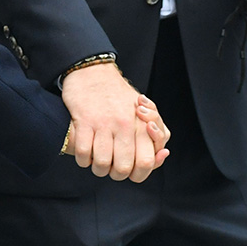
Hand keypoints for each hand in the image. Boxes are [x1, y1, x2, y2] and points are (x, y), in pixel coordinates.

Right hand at [61, 62, 165, 181]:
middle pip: (123, 168)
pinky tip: (85, 154)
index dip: (138, 174)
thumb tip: (163, 154)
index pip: (147, 163)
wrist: (93, 71)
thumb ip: (157, 134)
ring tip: (97, 162)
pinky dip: (83, 159)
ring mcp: (103, 123)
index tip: (130, 170)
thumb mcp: (145, 110)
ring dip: (98, 169)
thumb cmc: (119, 95)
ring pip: (102, 164)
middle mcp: (124, 125)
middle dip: (116, 174)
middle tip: (112, 168)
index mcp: (141, 124)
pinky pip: (83, 152)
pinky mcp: (83, 120)